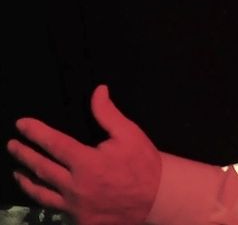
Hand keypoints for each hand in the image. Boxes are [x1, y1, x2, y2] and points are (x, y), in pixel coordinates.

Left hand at [7, 85, 161, 224]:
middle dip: (23, 155)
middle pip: (41, 168)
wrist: (157, 198)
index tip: (22, 124)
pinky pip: (54, 210)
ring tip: (17, 171)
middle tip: (12, 145)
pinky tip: (40, 192)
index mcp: (87, 162)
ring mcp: (75, 206)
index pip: (53, 143)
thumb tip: (98, 91)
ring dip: (26, 180)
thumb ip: (108, 113)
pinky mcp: (79, 220)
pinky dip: (44, 199)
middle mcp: (75, 186)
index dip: (35, 132)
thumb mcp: (129, 134)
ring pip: (41, 193)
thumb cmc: (143, 163)